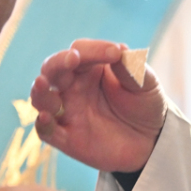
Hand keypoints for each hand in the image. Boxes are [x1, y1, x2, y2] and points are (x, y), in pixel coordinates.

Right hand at [29, 39, 165, 173]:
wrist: (151, 141)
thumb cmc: (144, 104)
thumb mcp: (146, 84)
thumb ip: (132, 69)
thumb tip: (120, 51)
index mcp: (90, 67)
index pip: (81, 50)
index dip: (94, 50)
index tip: (116, 53)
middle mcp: (73, 86)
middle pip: (52, 69)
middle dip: (58, 62)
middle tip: (72, 59)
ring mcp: (68, 112)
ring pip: (41, 98)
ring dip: (39, 91)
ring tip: (42, 83)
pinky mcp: (67, 138)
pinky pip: (47, 132)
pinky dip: (42, 125)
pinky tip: (45, 118)